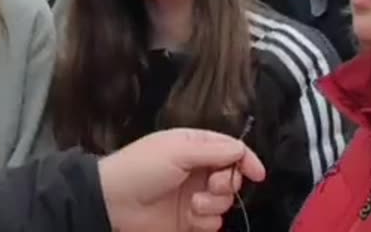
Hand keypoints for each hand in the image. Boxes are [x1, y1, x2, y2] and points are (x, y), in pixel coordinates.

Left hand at [97, 128, 264, 231]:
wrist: (113, 202)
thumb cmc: (142, 168)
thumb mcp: (177, 150)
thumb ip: (213, 151)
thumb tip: (241, 150)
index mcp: (194, 146)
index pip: (230, 150)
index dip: (246, 160)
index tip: (257, 174)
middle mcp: (197, 171)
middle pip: (231, 178)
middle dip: (226, 183)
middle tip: (211, 185)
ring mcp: (194, 197)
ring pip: (224, 203)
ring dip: (213, 204)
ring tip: (192, 204)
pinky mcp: (189, 221)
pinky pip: (213, 223)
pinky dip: (204, 221)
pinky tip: (188, 217)